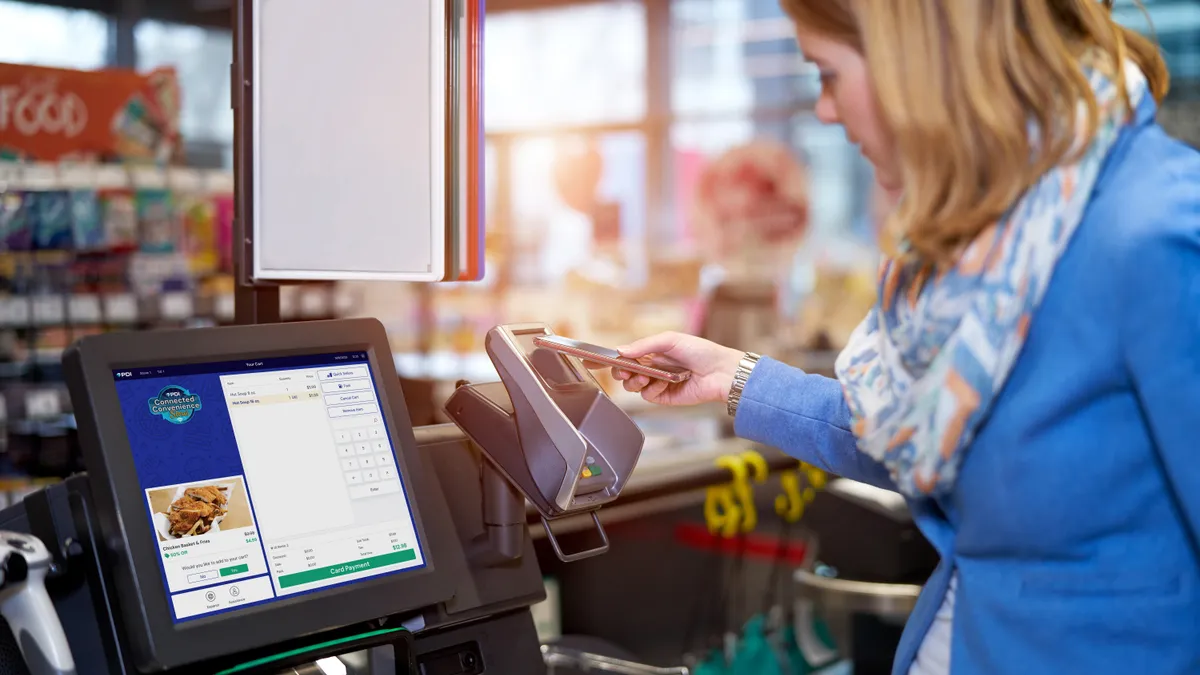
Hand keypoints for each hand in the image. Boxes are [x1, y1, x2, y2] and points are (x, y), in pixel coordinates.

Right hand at [607, 332, 743, 405]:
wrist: (720, 371)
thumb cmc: (700, 351)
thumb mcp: (670, 340)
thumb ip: (644, 345)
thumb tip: (620, 350)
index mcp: (652, 352)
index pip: (626, 356)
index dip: (614, 360)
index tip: (602, 361)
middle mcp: (652, 368)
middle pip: (625, 373)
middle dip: (622, 372)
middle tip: (626, 371)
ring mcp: (658, 383)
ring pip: (633, 387)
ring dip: (635, 381)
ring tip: (645, 376)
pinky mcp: (665, 397)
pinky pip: (648, 396)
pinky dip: (652, 390)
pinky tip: (664, 383)